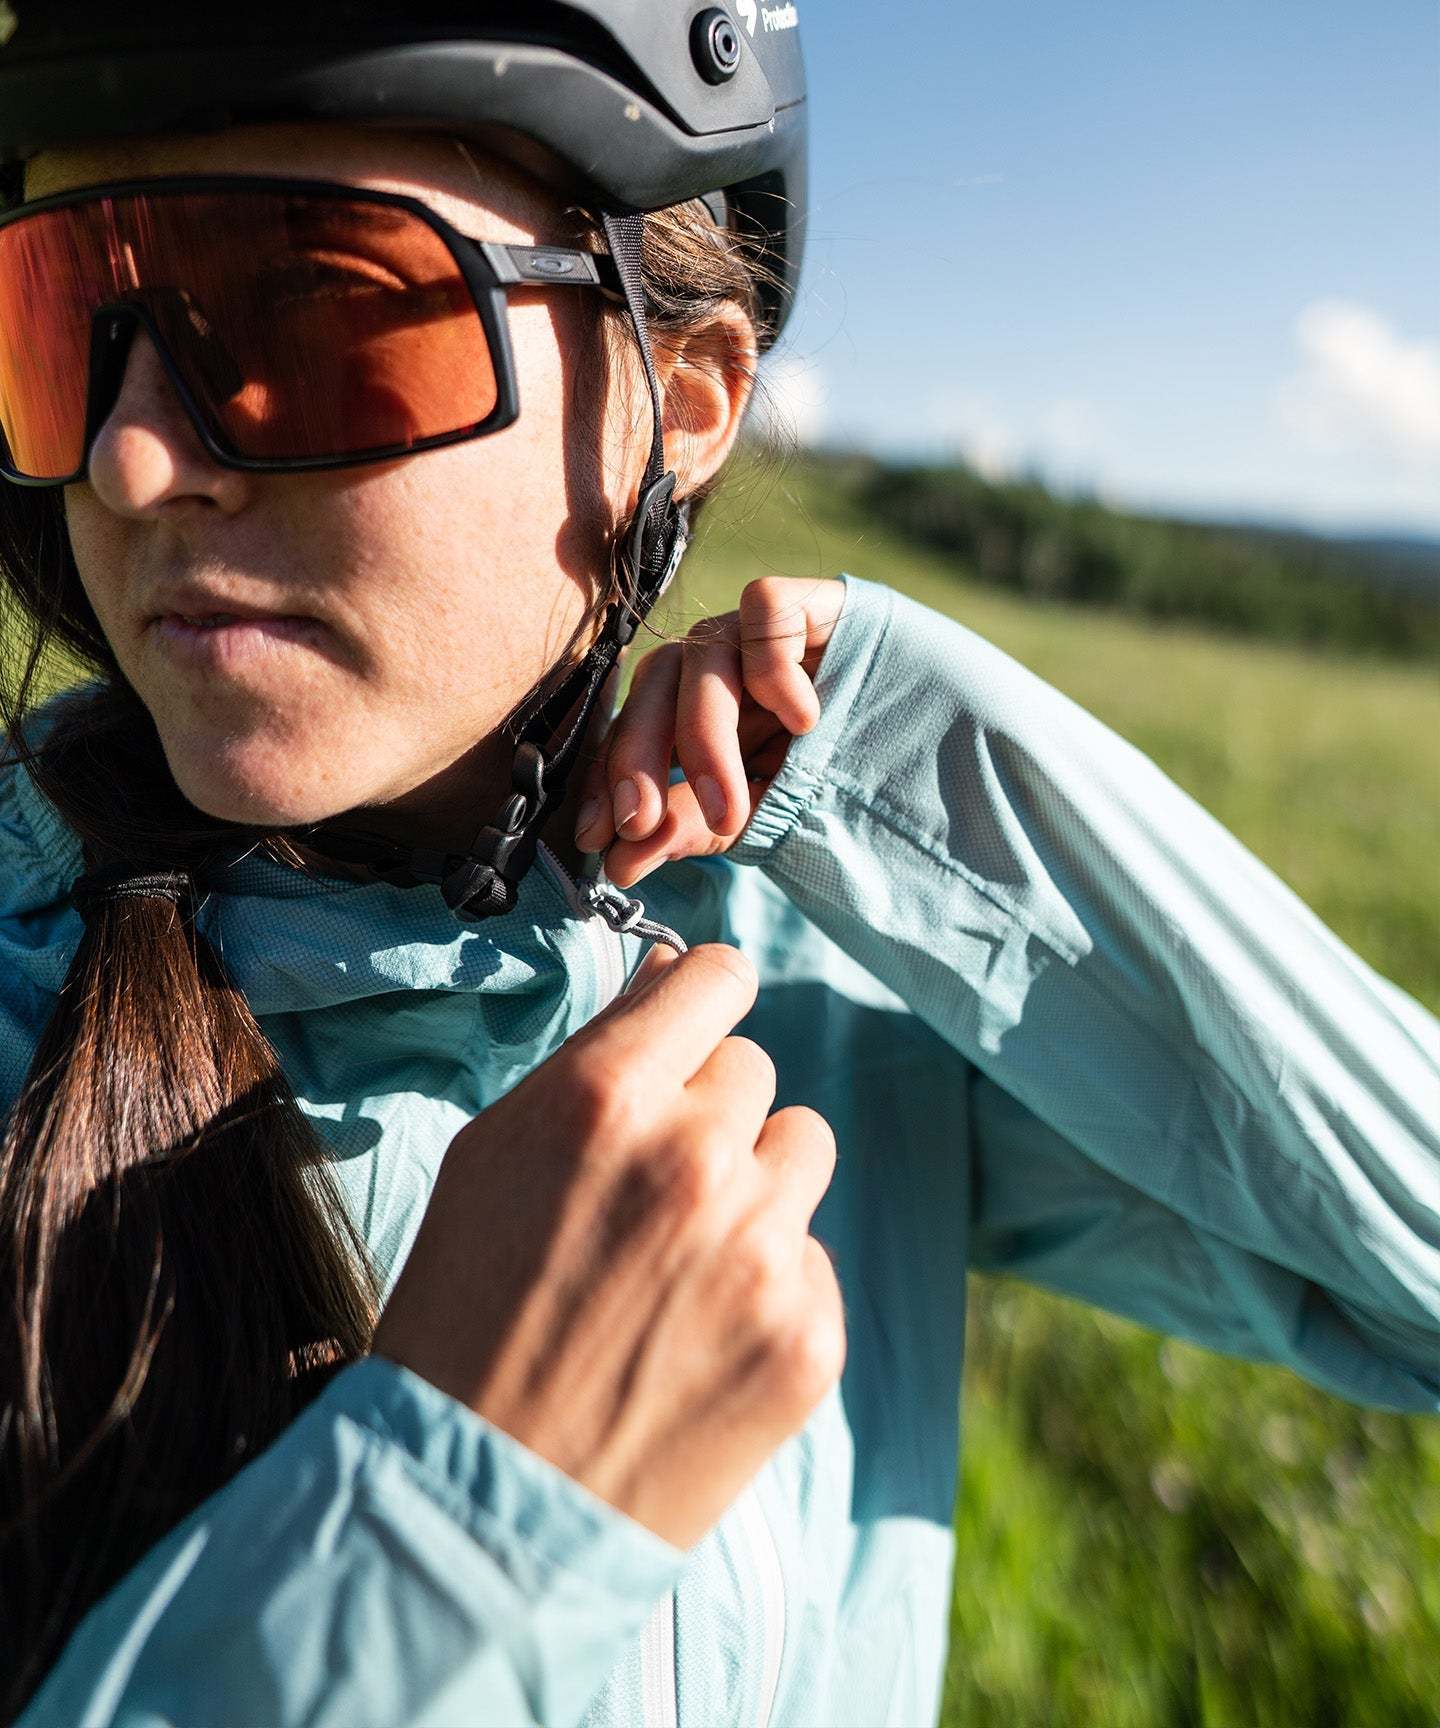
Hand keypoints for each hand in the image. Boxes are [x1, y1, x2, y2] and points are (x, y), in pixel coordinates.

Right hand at [371, 941, 845, 1550]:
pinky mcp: (809, 1337)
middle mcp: (697, 1159)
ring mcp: (763, 1252)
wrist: (477, 1508)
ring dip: (756, 1182)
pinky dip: (771, 1283)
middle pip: (755, 1068)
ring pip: (804, 1147)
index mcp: (607, 1099)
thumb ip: (594, 1061)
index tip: (696, 1027)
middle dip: (708, 1112)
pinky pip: (814, 1255)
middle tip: (650, 1189)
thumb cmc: (463, 1319)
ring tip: (683, 1257)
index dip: (704, 999)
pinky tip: (699, 1334)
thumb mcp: (491, 1157)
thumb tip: (673, 981)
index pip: (717, 977)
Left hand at [572, 577, 845, 887]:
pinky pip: (766, 607)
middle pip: (655, 683)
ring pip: (703, 652)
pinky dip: (774, 665)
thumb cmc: (847, 785)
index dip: (610, 776)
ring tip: (731, 810)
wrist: (949, 759)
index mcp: (701, 709)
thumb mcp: (761, 814)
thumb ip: (691, 828)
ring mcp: (765, 630)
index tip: (600, 839)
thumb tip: (620, 864)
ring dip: (705, 738)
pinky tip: (804, 720)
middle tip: (643, 823)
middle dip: (640, 758)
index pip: (634, 726)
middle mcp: (724, 662)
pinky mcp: (815, 599)